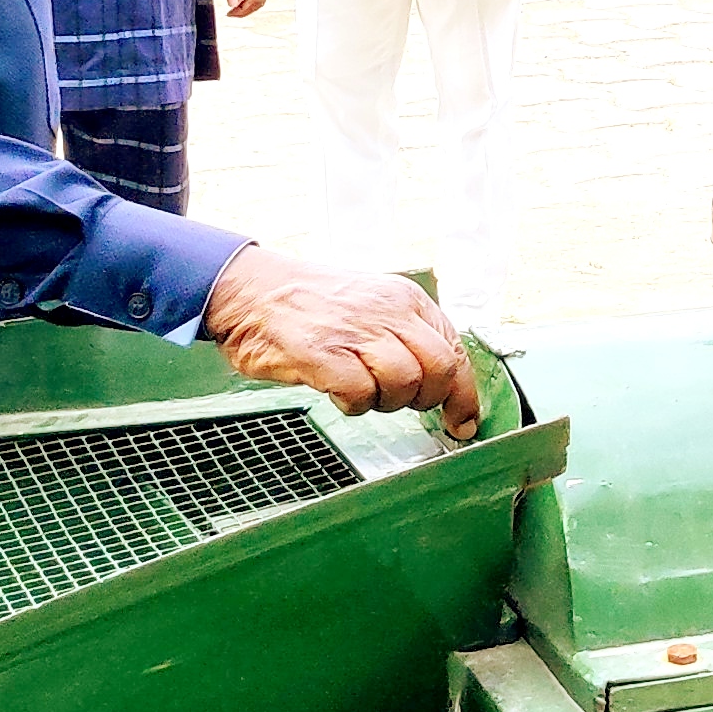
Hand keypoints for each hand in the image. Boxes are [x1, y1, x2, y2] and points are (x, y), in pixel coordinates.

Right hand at [203, 243, 480, 435]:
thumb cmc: (310, 306)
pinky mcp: (322, 353)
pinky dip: (352, 404)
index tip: (462, 422)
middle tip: (398, 403)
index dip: (464, 395)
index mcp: (405, 299)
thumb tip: (441, 382)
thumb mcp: (372, 305)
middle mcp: (387, 311)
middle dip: (425, 400)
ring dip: (385, 402)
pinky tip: (336, 392)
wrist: (248, 289)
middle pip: (439, 370)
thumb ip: (405, 336)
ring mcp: (354, 330)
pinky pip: (359, 393)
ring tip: (359, 390)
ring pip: (403, 384)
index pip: (455, 350)